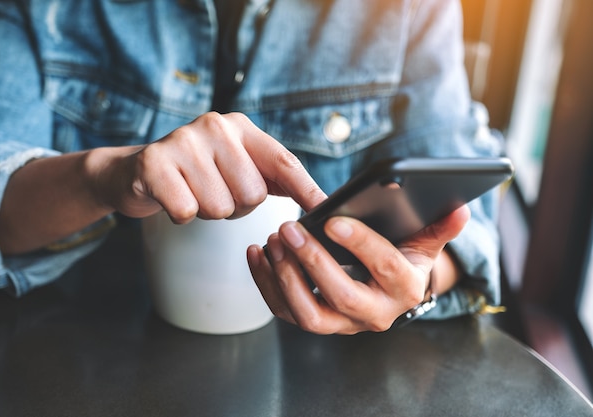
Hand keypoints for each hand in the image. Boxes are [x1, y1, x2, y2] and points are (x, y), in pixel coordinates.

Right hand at [90, 112, 325, 221]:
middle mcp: (215, 126)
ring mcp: (183, 141)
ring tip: (193, 192)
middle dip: (235, 206)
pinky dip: (181, 215)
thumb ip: (273, 178)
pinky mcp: (155, 163)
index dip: (306, 189)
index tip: (324, 210)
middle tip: (213, 191)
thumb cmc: (196, 173)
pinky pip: (188, 211)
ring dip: (208, 211)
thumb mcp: (236, 166)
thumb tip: (320, 202)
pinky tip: (173, 196)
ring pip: (221, 206)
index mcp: (240, 127)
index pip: (283, 161)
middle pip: (252, 194)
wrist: (135, 170)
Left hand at [247, 205, 469, 333]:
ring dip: (286, 278)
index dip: (361, 244)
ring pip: (309, 315)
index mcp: (404, 289)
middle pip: (341, 296)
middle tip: (290, 228)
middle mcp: (375, 314)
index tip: (333, 220)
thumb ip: (439, 226)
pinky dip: (266, 285)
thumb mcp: (424, 243)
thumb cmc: (403, 260)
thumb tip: (460, 208)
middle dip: (313, 261)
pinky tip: (257, 254)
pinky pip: (286, 312)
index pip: (384, 267)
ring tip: (273, 241)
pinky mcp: (318, 322)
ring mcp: (343, 324)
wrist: (389, 292)